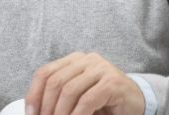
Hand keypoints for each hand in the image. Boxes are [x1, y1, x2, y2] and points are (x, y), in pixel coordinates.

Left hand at [25, 52, 144, 114]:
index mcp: (74, 60)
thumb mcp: (78, 96)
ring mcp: (101, 68)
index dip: (34, 94)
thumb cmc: (104, 102)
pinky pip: (87, 100)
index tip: (31, 113)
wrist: (136, 102)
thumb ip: (60, 97)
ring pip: (69, 90)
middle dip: (46, 106)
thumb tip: (36, 111)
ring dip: (60, 113)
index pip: (45, 72)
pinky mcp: (112, 82)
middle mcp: (86, 59)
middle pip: (55, 81)